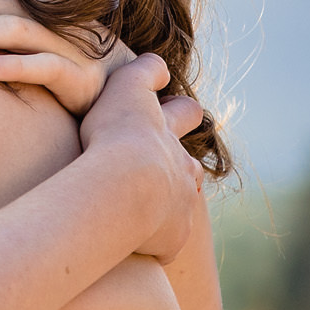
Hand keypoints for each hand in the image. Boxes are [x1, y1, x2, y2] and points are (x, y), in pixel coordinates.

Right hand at [76, 54, 205, 264]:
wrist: (124, 188)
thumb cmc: (117, 136)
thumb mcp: (127, 88)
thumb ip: (145, 71)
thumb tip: (161, 64)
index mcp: (168, 135)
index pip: (186, 114)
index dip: (180, 112)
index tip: (171, 112)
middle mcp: (183, 170)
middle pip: (191, 166)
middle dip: (181, 167)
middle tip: (159, 173)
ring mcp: (180, 207)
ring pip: (182, 206)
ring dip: (167, 207)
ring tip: (144, 213)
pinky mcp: (171, 239)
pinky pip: (164, 243)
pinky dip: (152, 242)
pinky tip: (131, 245)